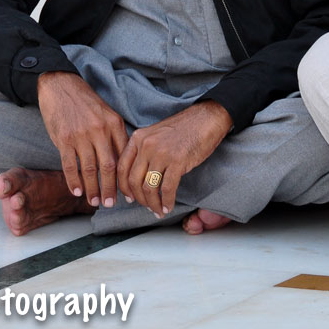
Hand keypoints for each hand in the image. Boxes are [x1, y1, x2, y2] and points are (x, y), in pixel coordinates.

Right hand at [37, 71, 128, 208]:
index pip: (124, 155)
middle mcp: (100, 130)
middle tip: (112, 204)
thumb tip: (122, 160)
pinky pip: (70, 165)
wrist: (61, 85)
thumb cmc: (86, 102)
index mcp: (114, 124)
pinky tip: (76, 191)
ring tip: (95, 202)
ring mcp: (81, 135)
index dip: (126, 176)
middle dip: (111, 188)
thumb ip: (114, 135)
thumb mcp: (107, 114)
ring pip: (89, 169)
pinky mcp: (64, 139)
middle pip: (109, 166)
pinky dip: (73, 181)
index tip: (129, 192)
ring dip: (92, 188)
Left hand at [117, 100, 232, 216]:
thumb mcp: (156, 134)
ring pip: (149, 188)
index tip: (129, 197)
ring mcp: (161, 153)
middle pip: (133, 181)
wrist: (207, 118)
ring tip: (158, 210)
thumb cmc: (185, 127)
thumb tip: (139, 176)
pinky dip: (167, 201)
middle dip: (139, 199)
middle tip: (146, 206)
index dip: (123, 187)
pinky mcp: (178, 161)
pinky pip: (167, 188)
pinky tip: (169, 206)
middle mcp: (146, 145)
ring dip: (152, 204)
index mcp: (138, 138)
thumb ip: (144, 150)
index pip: (121, 168)